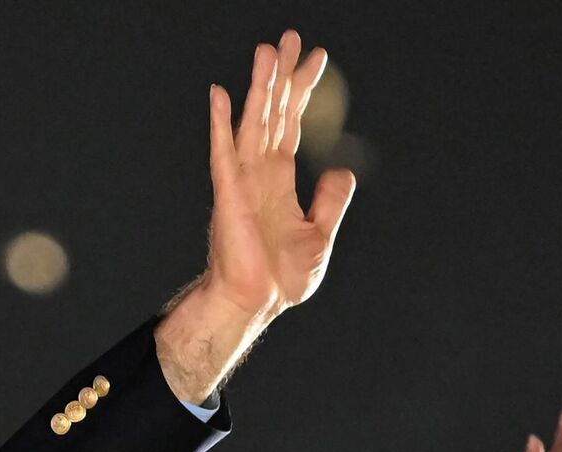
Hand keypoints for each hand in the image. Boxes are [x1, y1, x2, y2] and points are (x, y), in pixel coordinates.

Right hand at [205, 31, 354, 320]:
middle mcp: (258, 174)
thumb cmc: (280, 278)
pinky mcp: (230, 195)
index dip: (301, 92)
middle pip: (271, 114)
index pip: (290, 125)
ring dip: (257, 87)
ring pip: (251, 123)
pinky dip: (221, 124)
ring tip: (266, 51)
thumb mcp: (320, 234)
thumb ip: (331, 200)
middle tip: (289, 38)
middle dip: (281, 76)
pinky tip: (220, 95)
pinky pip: (224, 153)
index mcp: (278, 182)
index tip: (314, 59)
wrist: (256, 302)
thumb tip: (340, 171)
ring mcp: (242, 182)